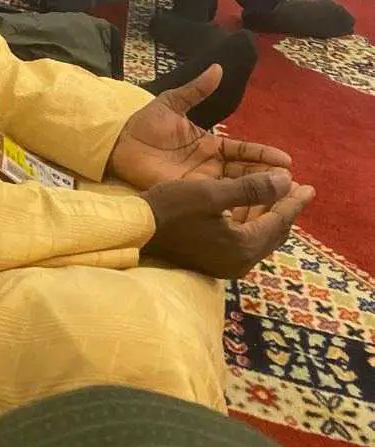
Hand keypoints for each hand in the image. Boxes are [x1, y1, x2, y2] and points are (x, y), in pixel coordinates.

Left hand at [107, 66, 291, 188]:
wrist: (119, 142)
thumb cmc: (144, 123)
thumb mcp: (172, 102)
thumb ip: (196, 90)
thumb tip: (217, 68)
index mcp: (209, 144)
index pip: (243, 150)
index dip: (264, 155)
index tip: (286, 160)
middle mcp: (209, 165)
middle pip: (245, 172)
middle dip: (268, 177)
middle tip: (292, 184)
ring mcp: (199, 181)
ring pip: (234, 188)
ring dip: (256, 193)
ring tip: (281, 198)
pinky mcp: (187, 194)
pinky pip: (214, 201)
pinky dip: (233, 205)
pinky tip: (251, 210)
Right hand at [142, 172, 314, 278]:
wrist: (136, 232)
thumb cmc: (170, 208)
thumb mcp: (210, 193)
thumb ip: (251, 189)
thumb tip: (287, 181)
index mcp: (242, 245)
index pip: (278, 221)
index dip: (294, 201)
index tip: (309, 186)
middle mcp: (239, 262)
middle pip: (272, 233)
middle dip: (284, 209)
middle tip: (297, 189)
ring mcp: (226, 265)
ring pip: (258, 237)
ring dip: (268, 214)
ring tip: (276, 194)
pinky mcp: (213, 261)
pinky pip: (244, 241)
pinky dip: (252, 223)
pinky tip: (249, 208)